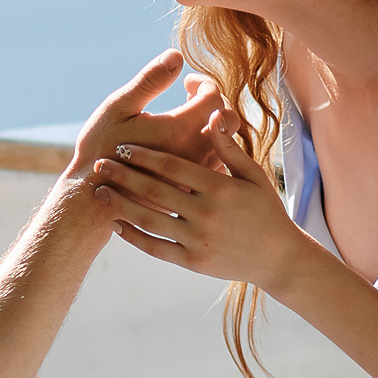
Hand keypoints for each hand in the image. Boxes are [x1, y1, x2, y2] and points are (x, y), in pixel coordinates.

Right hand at [71, 52, 222, 181]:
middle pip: (229, 119)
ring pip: (226, 145)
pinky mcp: (191, 190)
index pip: (213, 96)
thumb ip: (150, 80)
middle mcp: (195, 153)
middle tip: (190, 99)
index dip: (203, 83)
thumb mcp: (118, 108)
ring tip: (187, 120)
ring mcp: (195, 175)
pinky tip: (186, 145)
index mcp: (179, 129)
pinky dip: (208, 149)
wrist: (93, 199)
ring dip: (213, 126)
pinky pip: (216, 166)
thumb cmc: (100, 149)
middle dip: (214, 102)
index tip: (186, 83)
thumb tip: (176, 55)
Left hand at [90, 115, 311, 290]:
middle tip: (99, 163)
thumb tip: (212, 115)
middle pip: (155, 191)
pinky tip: (117, 224)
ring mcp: (198, 240)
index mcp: (220, 188)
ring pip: (150, 220)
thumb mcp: (253, 175)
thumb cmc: (266, 210)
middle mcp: (206, 214)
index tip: (122, 145)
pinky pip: (156, 248)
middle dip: (123, 176)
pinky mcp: (193, 262)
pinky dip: (134, 237)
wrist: (278, 258)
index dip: (144, 155)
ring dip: (121, 205)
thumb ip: (229, 148)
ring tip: (100, 192)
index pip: (173, 167)